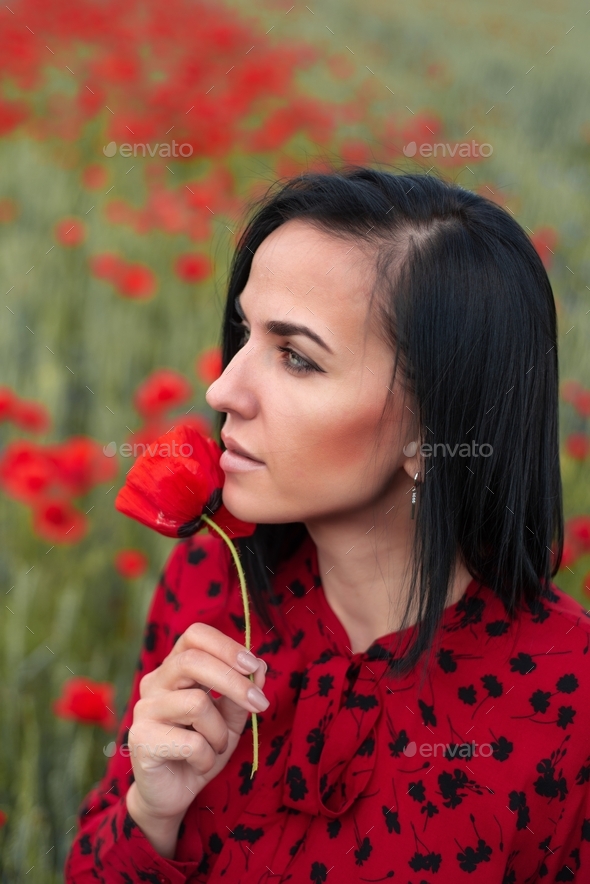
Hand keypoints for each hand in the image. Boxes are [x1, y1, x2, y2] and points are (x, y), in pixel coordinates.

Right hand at [126, 622, 268, 825]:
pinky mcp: (140, 738)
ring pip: (196, 704)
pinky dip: (207, 757)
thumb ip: (243, 693)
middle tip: (260, 704)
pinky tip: (200, 764)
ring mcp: (144, 709)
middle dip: (234, 682)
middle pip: (193, 661)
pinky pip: (190, 741)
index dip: (225, 645)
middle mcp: (155, 682)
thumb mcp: (230, 719)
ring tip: (216, 747)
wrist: (173, 794)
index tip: (253, 664)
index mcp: (176, 669)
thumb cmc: (202, 748)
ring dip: (220, 732)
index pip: (195, 636)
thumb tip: (260, 667)